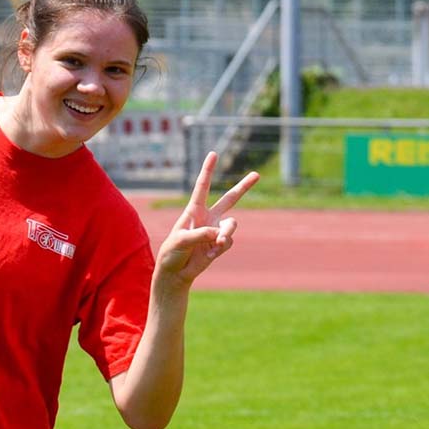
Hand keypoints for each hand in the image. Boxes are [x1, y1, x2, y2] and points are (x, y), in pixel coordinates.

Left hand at [155, 152, 259, 290]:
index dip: (208, 170)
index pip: (202, 187)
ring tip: (218, 242)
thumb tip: (220, 233)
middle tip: (257, 174)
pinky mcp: (221, 244)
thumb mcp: (180, 240)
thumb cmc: (172, 253)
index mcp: (194, 210)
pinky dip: (221, 247)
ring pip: (232, 224)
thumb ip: (200, 234)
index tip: (213, 154)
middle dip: (244, 186)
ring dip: (227, 232)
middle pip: (230, 198)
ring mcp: (216, 230)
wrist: (176, 273)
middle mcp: (208, 217)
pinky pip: (228, 241)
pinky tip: (210, 253)